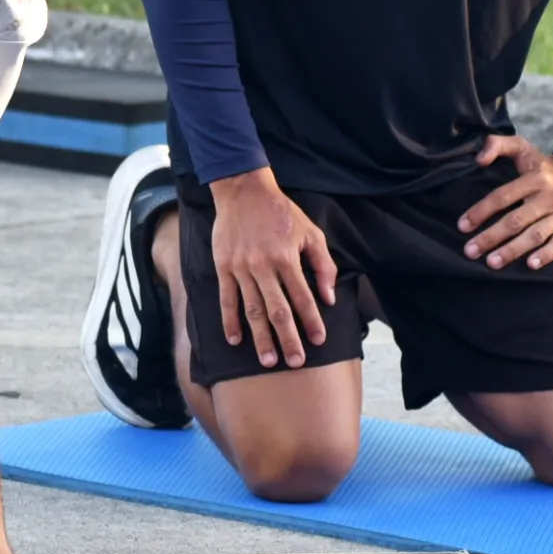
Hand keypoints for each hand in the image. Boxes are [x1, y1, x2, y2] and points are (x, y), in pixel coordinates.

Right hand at [208, 169, 336, 370]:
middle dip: (288, 338)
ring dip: (260, 337)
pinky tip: (235, 339)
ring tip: (268, 361)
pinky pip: (227, 298)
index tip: (319, 340)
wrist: (243, 191)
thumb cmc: (281, 213)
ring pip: (252, 309)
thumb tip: (329, 297)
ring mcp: (240, 267)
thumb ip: (323, 265)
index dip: (312, 321)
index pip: (302, 297)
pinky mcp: (223, 266)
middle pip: (277, 310)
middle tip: (296, 362)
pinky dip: (230, 320)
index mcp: (286, 258)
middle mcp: (263, 266)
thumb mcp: (311, 233)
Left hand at [459, 135, 552, 269]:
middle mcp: (549, 197)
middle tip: (470, 251)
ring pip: (535, 235)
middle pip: (516, 220)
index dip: (481, 211)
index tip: (462, 226)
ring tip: (492, 263)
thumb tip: (478, 159)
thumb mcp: (523, 148)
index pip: (502, 196)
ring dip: (513, 250)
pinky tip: (530, 265)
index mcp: (534, 178)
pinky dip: (546, 256)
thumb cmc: (544, 167)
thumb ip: (498, 145)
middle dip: (491, 237)